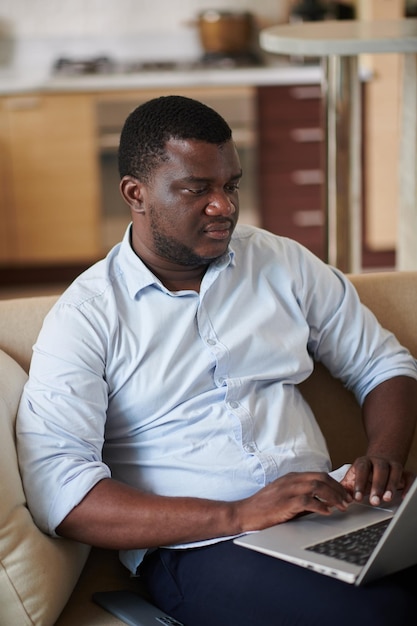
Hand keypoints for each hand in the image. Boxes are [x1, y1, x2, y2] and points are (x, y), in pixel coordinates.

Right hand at [234, 471, 351, 532]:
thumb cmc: (264, 507)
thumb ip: (300, 495)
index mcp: (291, 477)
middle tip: (348, 501)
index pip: (319, 475)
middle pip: (321, 478)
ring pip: (317, 486)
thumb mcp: (283, 496)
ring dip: (333, 496)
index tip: (345, 494)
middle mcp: (291, 480)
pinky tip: (327, 512)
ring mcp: (287, 490)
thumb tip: (323, 503)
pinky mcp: (285, 503)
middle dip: (338, 489)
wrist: (245, 513)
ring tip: (342, 506)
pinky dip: (320, 506)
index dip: (335, 484)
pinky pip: (307, 501)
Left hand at [340, 456, 414, 505]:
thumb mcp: (352, 477)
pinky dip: (407, 486)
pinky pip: (408, 476)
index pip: (361, 469)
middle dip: (377, 486)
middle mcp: (378, 462)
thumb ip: (343, 488)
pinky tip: (402, 496)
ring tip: (387, 498)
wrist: (378, 459)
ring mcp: (391, 465)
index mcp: (364, 462)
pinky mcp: (403, 471)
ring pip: (394, 472)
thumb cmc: (363, 472)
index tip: (357, 498)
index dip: (359, 483)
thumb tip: (331, 499)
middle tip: (374, 501)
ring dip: (391, 485)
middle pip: (379, 470)